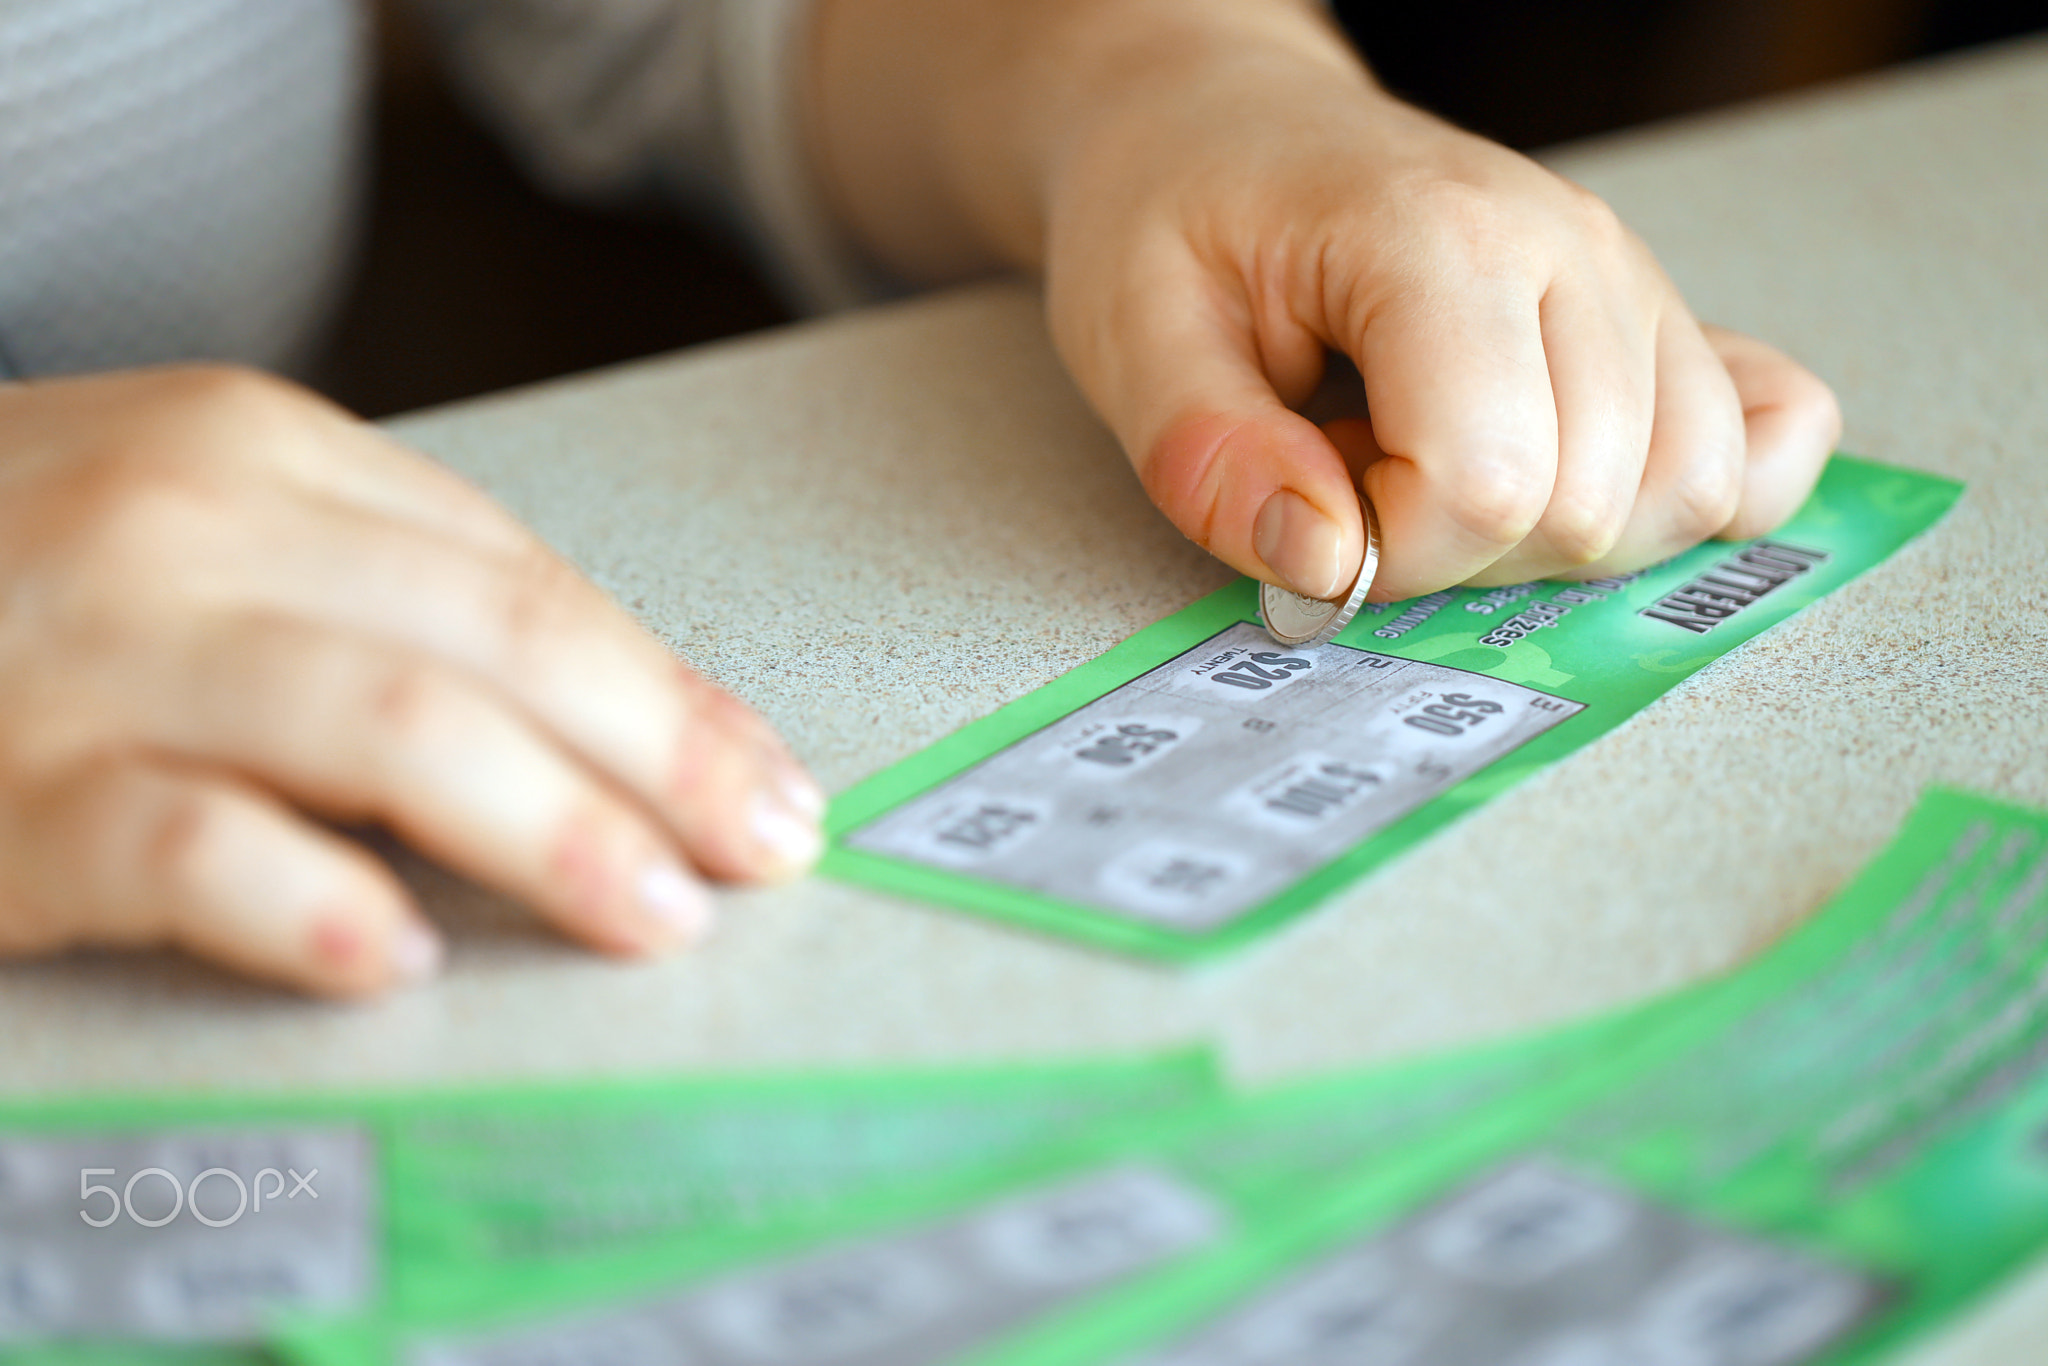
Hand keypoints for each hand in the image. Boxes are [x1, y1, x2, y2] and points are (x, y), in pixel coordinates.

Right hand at [0, 367, 823, 996]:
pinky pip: (172, 843)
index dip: (667, 690)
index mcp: (261, 452)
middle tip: (762, 850)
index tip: (767, 782)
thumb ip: (383, 599)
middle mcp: (187, 525)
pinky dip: (296, 898)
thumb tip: (606, 729)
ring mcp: (86, 653)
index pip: (525, 580)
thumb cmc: (12, 571)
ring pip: (376, 724)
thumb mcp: (204, 532)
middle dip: (656, 755)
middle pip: (491, 641)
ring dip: (543, 826)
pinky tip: (394, 955)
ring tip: (654, 912)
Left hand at [813, 0, 1841, 601]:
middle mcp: (1570, 249)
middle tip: (1365, 481)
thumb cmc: (1178, 215)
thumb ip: (1211, 460)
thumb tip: (1323, 567)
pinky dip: (1692, 495)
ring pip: (1691, 491)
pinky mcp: (1664, 313)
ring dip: (1560, 537)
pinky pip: (1769, 434)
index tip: (1314, 515)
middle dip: (1466, 553)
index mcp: (1435, 239)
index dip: (1392, 552)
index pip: (1489, 485)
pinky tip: (1574, 477)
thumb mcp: (1132, 335)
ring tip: (1442, 467)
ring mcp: (1634, 277)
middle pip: (1597, 507)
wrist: (1227, 126)